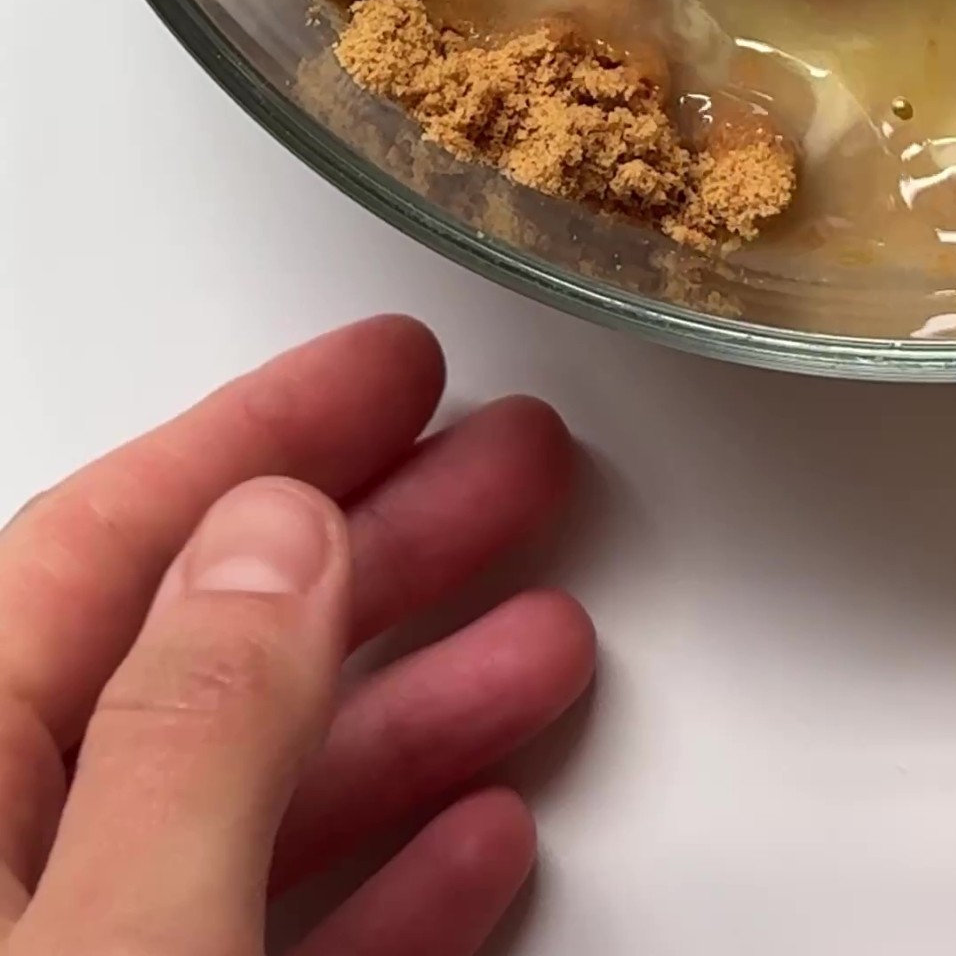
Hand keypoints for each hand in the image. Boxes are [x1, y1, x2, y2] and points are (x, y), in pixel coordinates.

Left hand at [0, 316, 592, 955]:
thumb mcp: (112, 948)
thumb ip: (193, 732)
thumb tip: (275, 541)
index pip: (95, 551)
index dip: (261, 437)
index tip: (395, 370)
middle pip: (199, 659)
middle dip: (378, 554)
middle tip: (510, 468)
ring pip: (251, 805)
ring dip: (414, 713)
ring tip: (547, 643)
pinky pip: (266, 940)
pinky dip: (383, 881)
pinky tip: (477, 838)